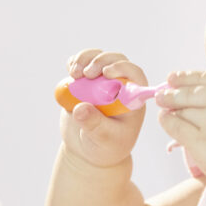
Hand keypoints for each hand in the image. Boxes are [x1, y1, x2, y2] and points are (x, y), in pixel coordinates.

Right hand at [60, 49, 147, 168]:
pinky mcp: (85, 80)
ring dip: (85, 59)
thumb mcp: (103, 139)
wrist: (86, 148)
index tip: (107, 72)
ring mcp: (101, 81)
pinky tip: (70, 71)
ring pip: (97, 57)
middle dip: (101, 61)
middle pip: (115, 60)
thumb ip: (94, 125)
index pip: (135, 75)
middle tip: (87, 74)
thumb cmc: (104, 146)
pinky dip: (74, 62)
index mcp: (132, 98)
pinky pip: (81, 63)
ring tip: (74, 74)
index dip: (123, 68)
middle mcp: (119, 85)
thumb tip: (80, 108)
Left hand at [155, 70, 205, 186]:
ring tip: (165, 110)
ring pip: (181, 109)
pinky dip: (167, 122)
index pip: (204, 78)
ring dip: (170, 109)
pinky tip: (165, 120)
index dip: (185, 77)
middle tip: (161, 95)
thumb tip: (200, 90)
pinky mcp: (199, 141)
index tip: (173, 78)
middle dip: (172, 93)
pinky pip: (176, 126)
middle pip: (188, 93)